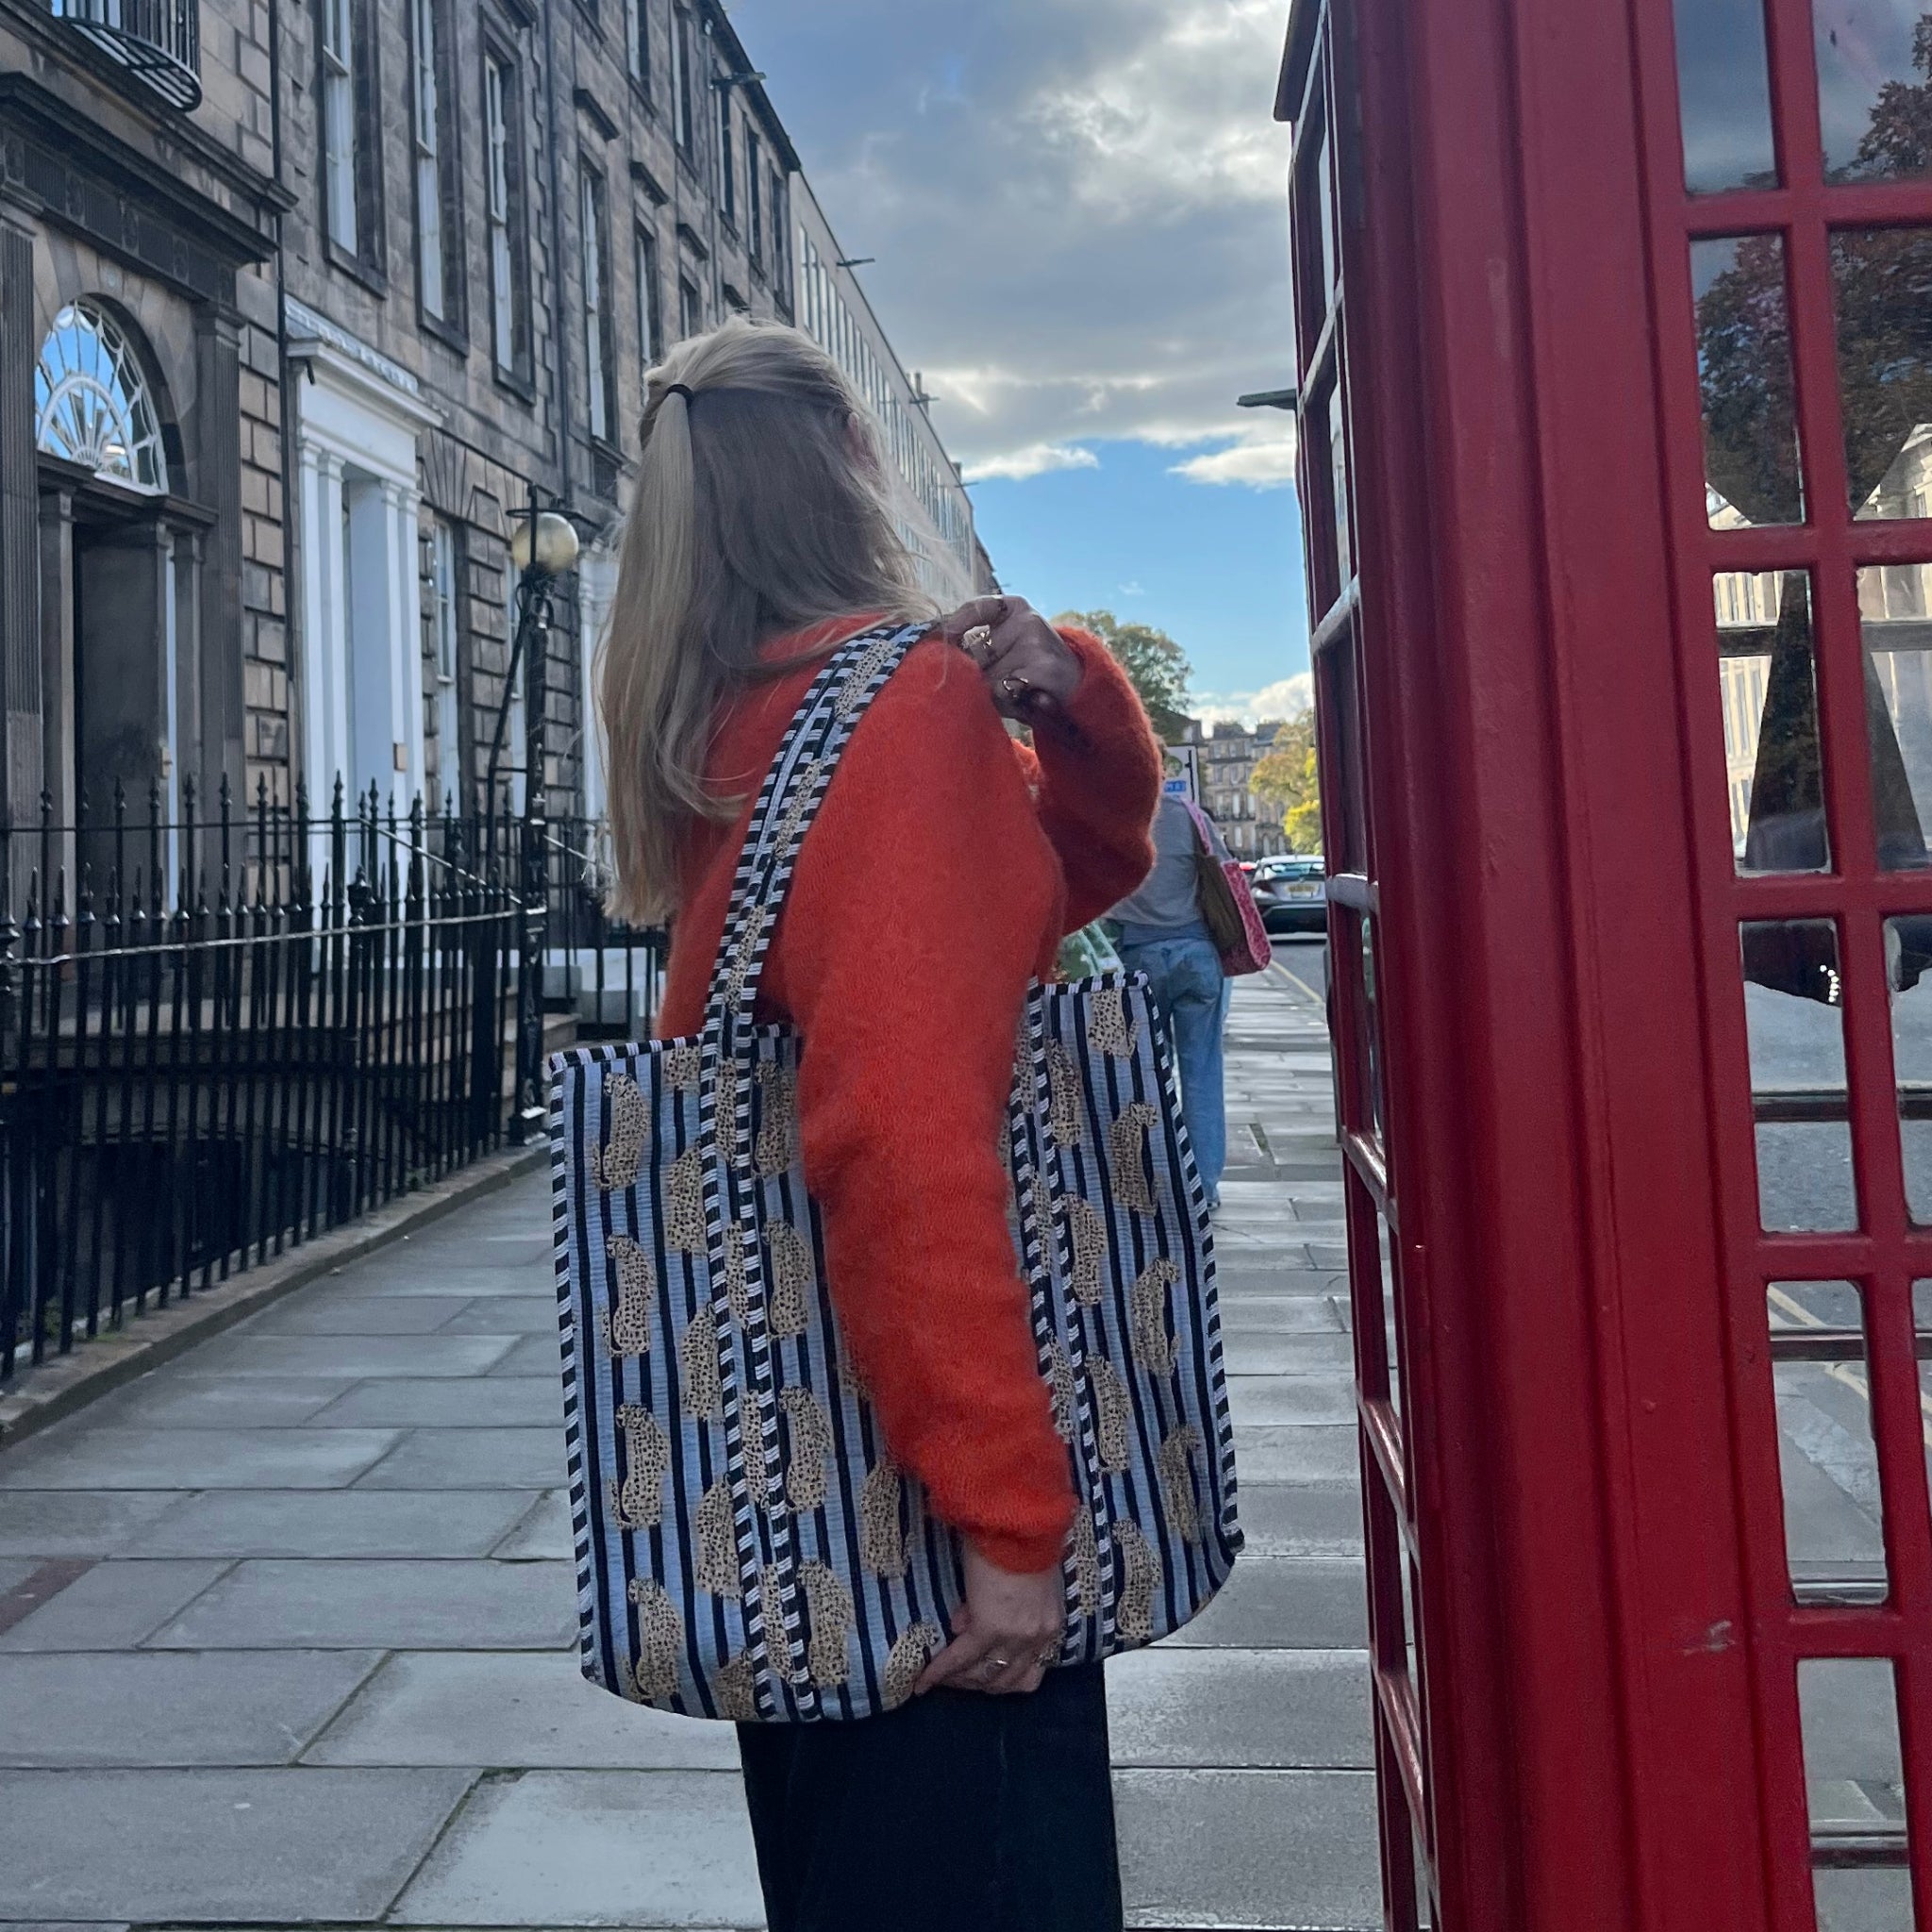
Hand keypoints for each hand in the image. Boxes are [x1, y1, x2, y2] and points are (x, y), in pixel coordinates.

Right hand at [916, 1541, 1065, 1696]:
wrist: (1019, 1522)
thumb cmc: (1025, 1540)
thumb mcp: (1025, 1580)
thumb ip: (1007, 1607)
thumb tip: (967, 1622)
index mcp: (1051, 1625)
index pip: (1028, 1673)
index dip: (1000, 1678)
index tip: (980, 1675)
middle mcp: (1037, 1638)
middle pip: (1006, 1680)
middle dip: (978, 1683)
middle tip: (955, 1680)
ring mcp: (1014, 1635)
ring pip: (982, 1674)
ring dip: (959, 1679)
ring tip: (938, 1678)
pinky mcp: (987, 1627)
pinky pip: (959, 1657)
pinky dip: (939, 1671)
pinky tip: (923, 1679)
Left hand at [940, 595, 1082, 724]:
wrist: (1075, 686)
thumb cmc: (1030, 666)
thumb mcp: (1007, 644)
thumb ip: (976, 643)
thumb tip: (938, 651)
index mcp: (1014, 607)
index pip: (976, 608)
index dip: (953, 625)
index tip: (937, 641)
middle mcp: (1027, 619)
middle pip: (976, 651)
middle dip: (972, 672)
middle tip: (989, 681)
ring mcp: (1036, 642)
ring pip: (988, 675)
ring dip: (989, 690)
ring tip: (1010, 690)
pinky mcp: (1044, 668)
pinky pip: (1004, 690)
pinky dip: (1006, 700)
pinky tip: (1021, 697)